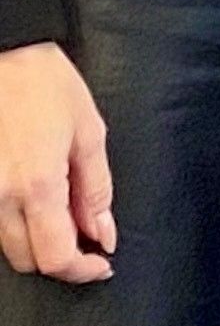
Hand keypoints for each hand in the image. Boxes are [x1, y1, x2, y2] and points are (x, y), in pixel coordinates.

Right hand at [0, 42, 112, 282]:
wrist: (2, 55)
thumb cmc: (48, 87)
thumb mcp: (89, 132)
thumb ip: (95, 189)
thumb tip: (103, 234)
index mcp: (37, 186)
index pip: (55, 257)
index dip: (81, 270)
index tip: (102, 264)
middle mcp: (0, 199)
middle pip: (27, 260)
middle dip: (60, 259)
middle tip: (88, 239)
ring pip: (6, 246)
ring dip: (36, 245)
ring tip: (65, 217)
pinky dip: (15, 227)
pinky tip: (36, 205)